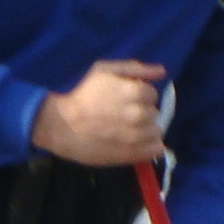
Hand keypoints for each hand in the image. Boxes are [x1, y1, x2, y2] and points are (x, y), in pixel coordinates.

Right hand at [31, 60, 166, 166]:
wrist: (62, 125)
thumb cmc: (81, 94)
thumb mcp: (104, 70)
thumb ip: (134, 69)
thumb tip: (161, 71)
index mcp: (135, 92)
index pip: (152, 94)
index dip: (140, 95)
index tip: (126, 99)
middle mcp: (139, 114)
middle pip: (154, 113)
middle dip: (143, 113)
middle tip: (124, 115)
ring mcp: (136, 137)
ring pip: (156, 132)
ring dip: (146, 130)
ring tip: (127, 130)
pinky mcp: (131, 155)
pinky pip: (154, 150)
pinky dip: (150, 146)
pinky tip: (136, 143)